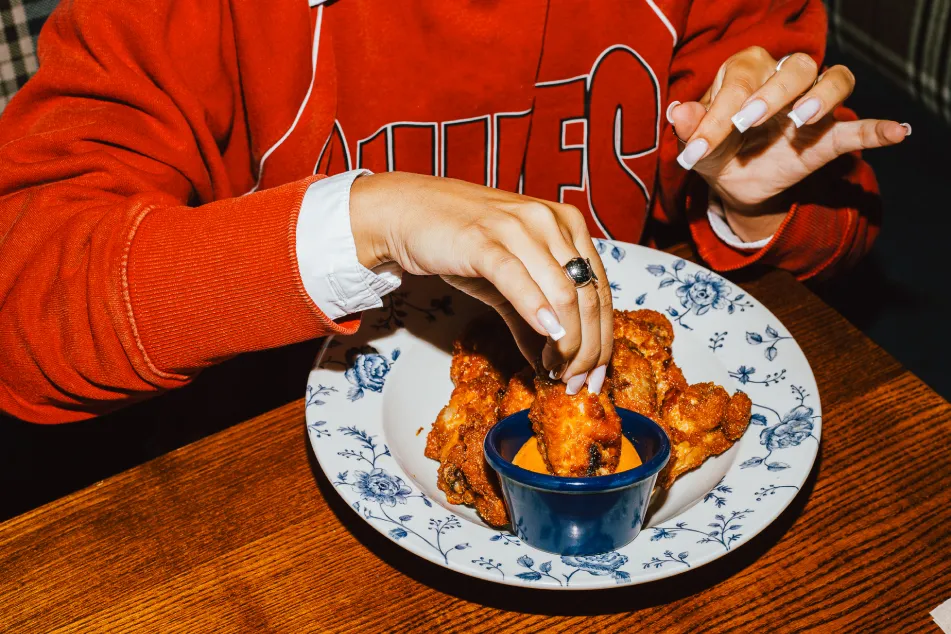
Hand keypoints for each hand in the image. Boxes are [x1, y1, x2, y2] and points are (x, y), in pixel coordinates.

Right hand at [349, 171, 612, 391]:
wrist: (409, 210)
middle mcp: (550, 221)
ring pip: (562, 292)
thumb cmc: (460, 242)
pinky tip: (546, 340)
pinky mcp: (484, 240)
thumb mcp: (507, 279)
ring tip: (558, 370)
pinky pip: (519, 280)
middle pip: (588, 296)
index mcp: (567, 225)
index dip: (603, 339)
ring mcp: (519, 228)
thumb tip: (549, 364)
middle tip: (577, 382)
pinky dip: (537, 313)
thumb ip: (531, 318)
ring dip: (566, 341)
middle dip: (588, 349)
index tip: (595, 375)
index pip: (600, 289)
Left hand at [669, 47, 909, 241]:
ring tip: (801, 121)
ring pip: (834, 79)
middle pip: (795, 67)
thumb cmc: (716, 150)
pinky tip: (896, 133)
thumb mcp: (697, 146)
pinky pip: (859, 127)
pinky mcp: (829, 135)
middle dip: (772, 93)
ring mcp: (811, 105)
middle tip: (746, 123)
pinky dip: (878, 128)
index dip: (716, 117)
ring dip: (822, 96)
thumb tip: (680, 113)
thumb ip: (690, 128)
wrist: (734, 182)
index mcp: (746, 72)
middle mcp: (783, 79)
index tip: (696, 151)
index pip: (739, 84)